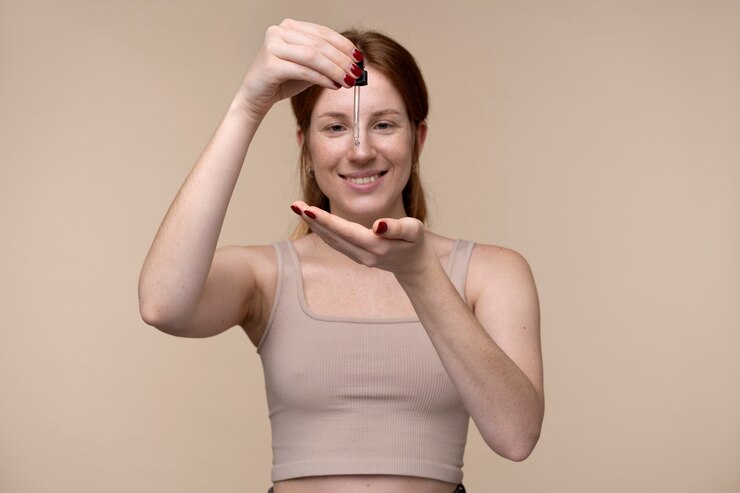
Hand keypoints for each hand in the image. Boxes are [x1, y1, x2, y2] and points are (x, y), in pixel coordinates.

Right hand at [235, 19, 362, 120]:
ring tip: (348, 80)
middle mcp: (279, 32)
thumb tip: (354, 65)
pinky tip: (334, 85)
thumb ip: (326, 62)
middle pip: (320, 44)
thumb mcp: (309, 67)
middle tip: (357, 72)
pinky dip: (322, 78)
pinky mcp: (270, 64)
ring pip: (313, 56)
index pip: (322, 32)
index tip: (359, 57)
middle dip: (342, 59)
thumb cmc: (282, 80)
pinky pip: (303, 70)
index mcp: (289, 27)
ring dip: (335, 69)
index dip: (343, 45)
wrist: (256, 96)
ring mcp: (273, 46)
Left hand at [291, 201, 437, 279]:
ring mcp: (358, 257)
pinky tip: (313, 220)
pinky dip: (322, 230)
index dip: (325, 220)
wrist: (414, 265)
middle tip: (294, 205)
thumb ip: (397, 227)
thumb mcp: (414, 231)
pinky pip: (335, 243)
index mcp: (375, 246)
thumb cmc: (415, 243)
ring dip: (314, 225)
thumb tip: (377, 225)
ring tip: (299, 208)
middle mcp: (363, 254)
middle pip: (333, 236)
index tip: (308, 209)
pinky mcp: (355, 255)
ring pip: (331, 240)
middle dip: (313, 220)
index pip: (345, 231)